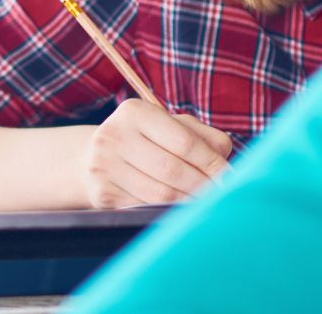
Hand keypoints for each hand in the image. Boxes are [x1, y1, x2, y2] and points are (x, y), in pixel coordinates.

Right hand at [81, 98, 234, 208]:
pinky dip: (167, 209)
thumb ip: (203, 137)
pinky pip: (145, 207)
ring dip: (188, 200)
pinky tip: (178, 206)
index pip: (184, 142)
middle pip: (172, 169)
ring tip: (203, 200)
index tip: (227, 176)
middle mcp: (114, 136)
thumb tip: (226, 166)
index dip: (211, 162)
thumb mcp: (171, 127)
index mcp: (135, 112)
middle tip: (220, 193)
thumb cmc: (145, 140)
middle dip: (202, 184)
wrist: (94, 157)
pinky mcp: (102, 193)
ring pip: (160, 193)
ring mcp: (104, 166)